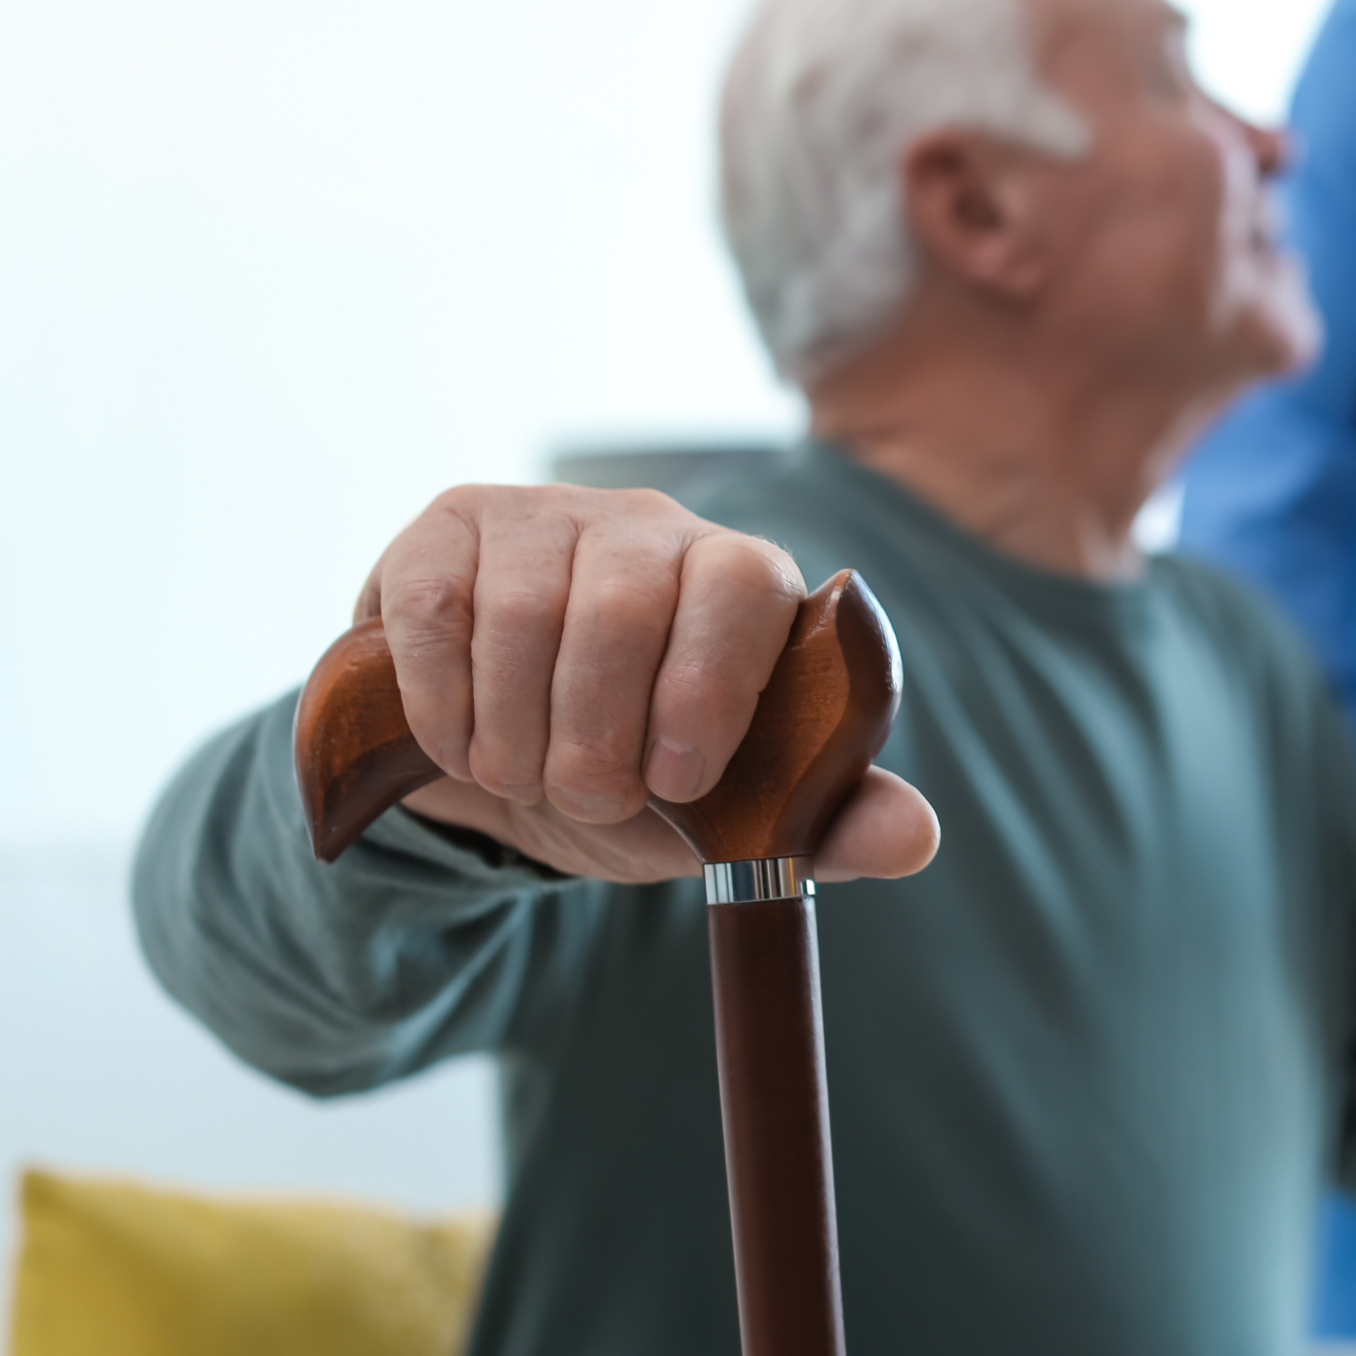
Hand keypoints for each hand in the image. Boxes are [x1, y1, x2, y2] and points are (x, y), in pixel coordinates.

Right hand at [360, 484, 939, 884]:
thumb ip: (824, 822)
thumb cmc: (643, 775)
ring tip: (528, 777)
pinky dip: (448, 703)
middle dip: (596, 736)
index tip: (680, 781)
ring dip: (517, 733)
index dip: (710, 686)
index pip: (743, 587)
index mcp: (742, 580)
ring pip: (522, 614)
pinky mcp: (451, 529)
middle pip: (621, 608)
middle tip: (591, 799)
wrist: (510, 762)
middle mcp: (650, 528)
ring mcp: (545, 516)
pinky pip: (438, 608)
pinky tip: (465, 742)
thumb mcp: (733, 817)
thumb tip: (917, 839)